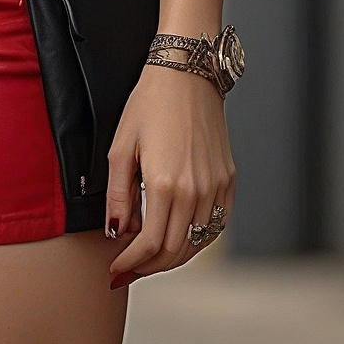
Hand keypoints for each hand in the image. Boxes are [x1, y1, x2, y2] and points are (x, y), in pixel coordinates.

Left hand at [104, 63, 235, 287]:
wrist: (187, 73)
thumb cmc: (149, 104)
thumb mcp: (120, 147)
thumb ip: (118, 195)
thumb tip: (116, 232)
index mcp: (165, 184)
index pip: (150, 244)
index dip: (130, 262)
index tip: (114, 269)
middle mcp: (195, 190)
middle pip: (175, 251)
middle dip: (148, 266)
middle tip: (127, 269)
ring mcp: (216, 186)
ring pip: (198, 242)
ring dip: (172, 257)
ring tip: (149, 258)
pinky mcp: (229, 179)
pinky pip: (217, 225)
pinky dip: (198, 240)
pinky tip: (180, 239)